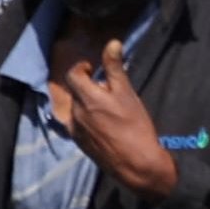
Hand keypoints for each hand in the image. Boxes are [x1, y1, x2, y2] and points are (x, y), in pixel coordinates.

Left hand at [67, 41, 178, 199]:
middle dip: (87, 87)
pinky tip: (103, 127)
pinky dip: (86, 120)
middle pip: (75, 92)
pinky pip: (77, 125)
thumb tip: (112, 42)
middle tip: (107, 92)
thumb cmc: (135, 127)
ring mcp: (75, 131)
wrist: (136, 165)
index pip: (73, 74)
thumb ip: (115, 68)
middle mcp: (75, 113)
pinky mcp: (79, 144)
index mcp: (86, 98)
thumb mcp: (127, 94)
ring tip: (106, 111)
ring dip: (86, 105)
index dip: (82, 68)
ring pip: (76, 109)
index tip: (93, 69)